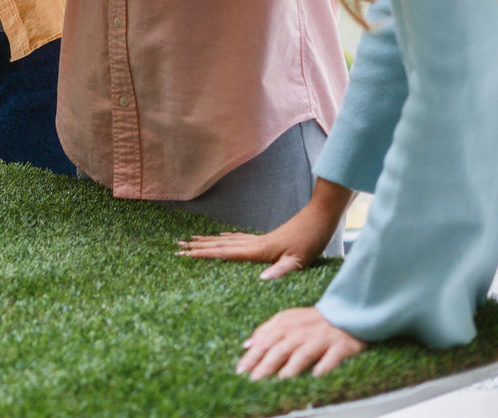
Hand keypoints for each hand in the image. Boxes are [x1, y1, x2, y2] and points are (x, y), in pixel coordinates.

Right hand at [177, 179, 350, 278]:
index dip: (203, 254)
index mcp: (258, 251)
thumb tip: (260, 280)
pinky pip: (238, 238)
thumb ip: (280, 270)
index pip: (224, 253)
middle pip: (220, 244)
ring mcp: (259, 239)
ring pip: (227, 240)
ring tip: (191, 240)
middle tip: (177, 247)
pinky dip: (225, 238)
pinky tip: (222, 236)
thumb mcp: (299, 261)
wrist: (320, 219)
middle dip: (198, 246)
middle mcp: (254, 243)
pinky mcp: (266, 239)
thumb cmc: (311, 241)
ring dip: (208, 241)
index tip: (183, 253)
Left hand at [236, 307, 366, 379]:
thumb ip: (266, 331)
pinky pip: (332, 356)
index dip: (252, 356)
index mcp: (286, 323)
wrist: (346, 312)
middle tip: (254, 378)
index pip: (265, 341)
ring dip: (292, 366)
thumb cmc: (312, 321)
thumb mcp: (287, 320)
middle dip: (266, 364)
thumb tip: (246, 345)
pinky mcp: (340, 346)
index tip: (240, 369)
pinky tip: (317, 374)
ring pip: (304, 353)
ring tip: (282, 378)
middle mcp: (301, 330)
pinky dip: (325, 365)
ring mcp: (321, 338)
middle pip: (280, 348)